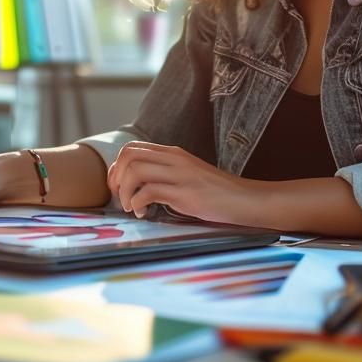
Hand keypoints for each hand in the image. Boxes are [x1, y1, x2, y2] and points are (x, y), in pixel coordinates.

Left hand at [107, 141, 266, 226]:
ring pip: (135, 171)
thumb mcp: (188, 177)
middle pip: (129, 155)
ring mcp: (180, 175)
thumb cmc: (218, 194)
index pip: (133, 147)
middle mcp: (175, 159)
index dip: (117, 166)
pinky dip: (138, 204)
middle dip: (115, 177)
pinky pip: (148, 192)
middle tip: (119, 197)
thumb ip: (166, 176)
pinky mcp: (185, 193)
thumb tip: (139, 187)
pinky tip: (144, 214)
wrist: (246, 200)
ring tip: (131, 207)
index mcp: (174, 154)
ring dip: (125, 192)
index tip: (118, 186)